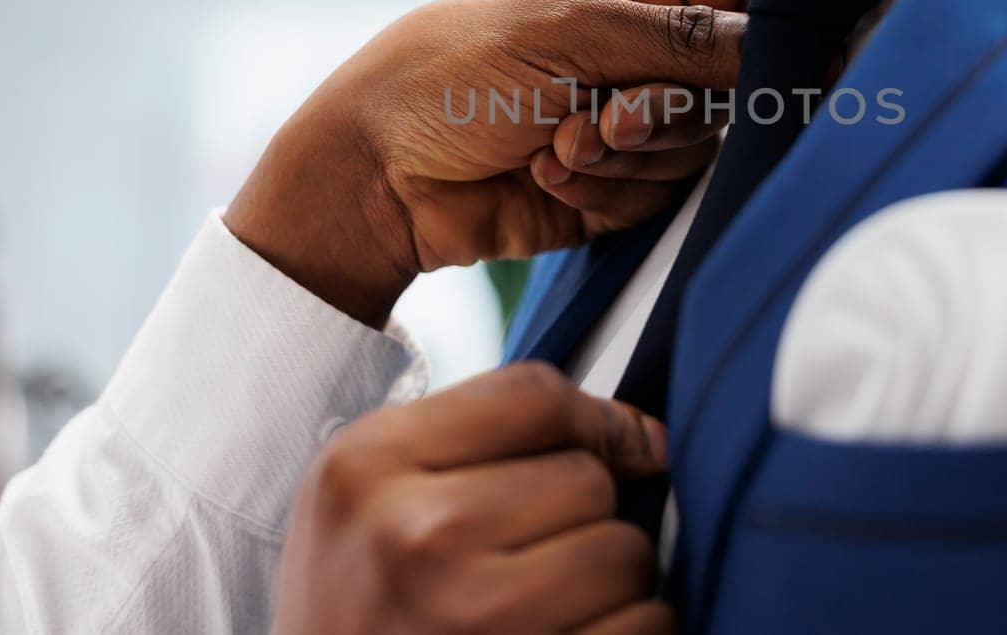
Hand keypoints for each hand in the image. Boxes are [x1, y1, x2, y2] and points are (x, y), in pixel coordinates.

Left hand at [225, 0, 750, 324]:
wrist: (378, 173)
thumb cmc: (452, 70)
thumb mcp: (568, 30)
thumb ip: (682, 38)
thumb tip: (780, 39)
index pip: (738, 0)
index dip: (761, 37)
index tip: (779, 71)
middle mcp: (642, 46)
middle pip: (727, 87)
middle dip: (662, 113)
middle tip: (605, 118)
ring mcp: (631, 118)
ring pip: (696, 149)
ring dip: (622, 156)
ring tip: (555, 143)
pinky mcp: (618, 184)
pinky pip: (657, 196)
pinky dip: (601, 189)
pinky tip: (542, 170)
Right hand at [272, 362, 675, 634]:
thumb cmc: (356, 602)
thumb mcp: (371, 491)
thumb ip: (487, 434)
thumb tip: (650, 438)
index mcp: (369, 467)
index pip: (535, 395)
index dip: (592, 418)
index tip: (610, 446)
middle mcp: (415, 539)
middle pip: (589, 480)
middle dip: (583, 514)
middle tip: (530, 557)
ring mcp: (471, 621)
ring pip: (626, 556)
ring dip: (610, 582)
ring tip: (546, 604)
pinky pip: (646, 628)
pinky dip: (629, 632)